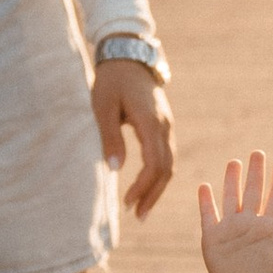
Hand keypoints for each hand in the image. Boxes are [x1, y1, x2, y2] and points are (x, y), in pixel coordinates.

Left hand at [93, 57, 174, 217]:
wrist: (129, 57)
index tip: (127, 202)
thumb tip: (115, 169)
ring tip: (140, 208)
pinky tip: (146, 187)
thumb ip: (110, 137)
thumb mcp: (103, 106)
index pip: (155, 163)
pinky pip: (166, 156)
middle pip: (166, 169)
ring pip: (169, 164)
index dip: (143, 186)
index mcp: (150, 121)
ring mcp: (166, 126)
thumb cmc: (111, 80)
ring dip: (157, 188)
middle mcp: (163, 126)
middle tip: (137, 216)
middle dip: (153, 195)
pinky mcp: (162, 127)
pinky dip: (158, 176)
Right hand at [195, 150, 272, 272]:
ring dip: (232, 181)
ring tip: (234, 163)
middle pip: (254, 192)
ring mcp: (231, 227)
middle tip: (258, 153)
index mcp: (269, 228)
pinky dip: (206, 202)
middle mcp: (250, 223)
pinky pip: (209, 214)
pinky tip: (204, 187)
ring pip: (232, 198)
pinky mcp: (213, 235)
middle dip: (256, 173)